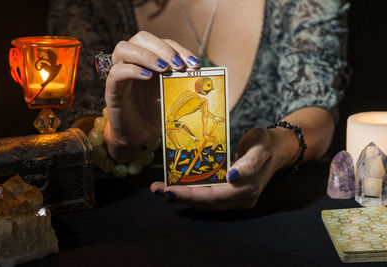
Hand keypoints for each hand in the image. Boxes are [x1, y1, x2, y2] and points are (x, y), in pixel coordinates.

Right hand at [104, 31, 200, 159]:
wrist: (138, 136)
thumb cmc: (156, 113)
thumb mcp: (173, 96)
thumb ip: (182, 83)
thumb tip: (203, 74)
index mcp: (149, 60)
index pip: (163, 43)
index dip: (179, 49)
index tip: (195, 64)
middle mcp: (133, 62)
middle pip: (141, 38)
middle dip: (162, 47)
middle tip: (178, 64)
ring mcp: (121, 74)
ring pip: (123, 48)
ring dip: (146, 54)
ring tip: (164, 68)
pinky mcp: (112, 89)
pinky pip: (116, 72)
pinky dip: (132, 70)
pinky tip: (148, 77)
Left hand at [151, 128, 278, 209]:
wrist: (277, 148)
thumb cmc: (266, 143)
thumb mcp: (260, 147)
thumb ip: (249, 163)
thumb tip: (232, 178)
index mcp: (246, 189)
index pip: (213, 197)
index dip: (190, 195)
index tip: (169, 190)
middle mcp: (241, 199)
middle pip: (205, 203)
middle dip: (180, 197)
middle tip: (156, 189)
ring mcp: (237, 199)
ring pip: (205, 203)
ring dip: (182, 197)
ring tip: (160, 189)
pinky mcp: (232, 195)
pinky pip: (209, 198)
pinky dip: (191, 194)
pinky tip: (176, 190)